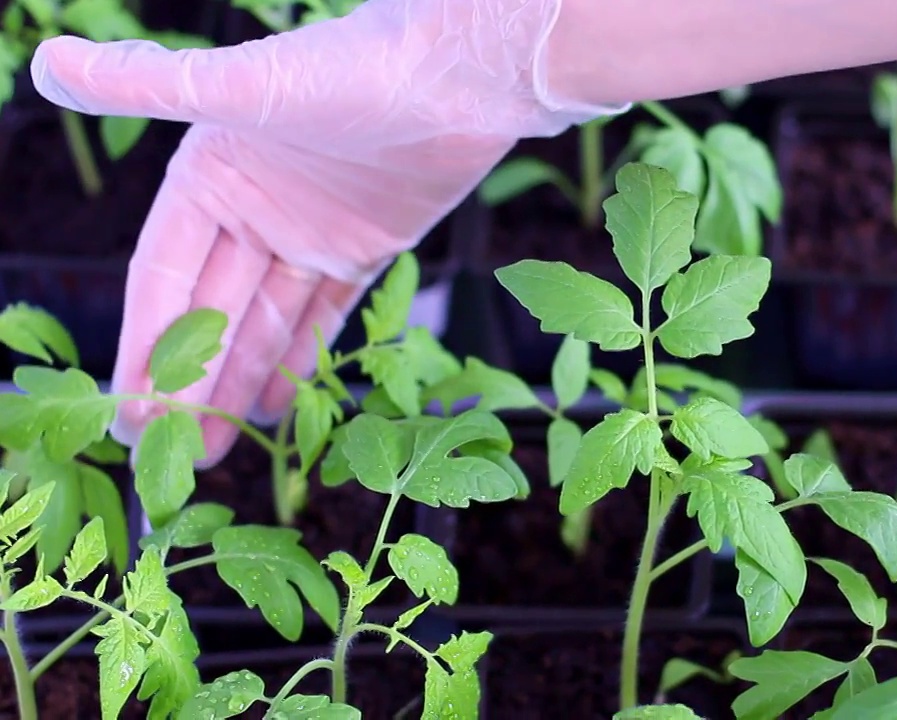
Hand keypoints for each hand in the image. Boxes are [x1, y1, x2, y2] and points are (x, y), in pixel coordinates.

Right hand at [29, 0, 621, 466]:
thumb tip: (45, 62)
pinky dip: (301, 362)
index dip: (145, 345)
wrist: (463, 73)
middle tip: (166, 459)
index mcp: (209, 175)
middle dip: (188, 384)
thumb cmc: (353, 69)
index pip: (164, 277)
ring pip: (263, 323)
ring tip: (210, 453)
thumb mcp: (244, 87)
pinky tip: (276, 412)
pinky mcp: (366, 249)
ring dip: (237, 384)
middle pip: (211, 312)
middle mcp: (253, 208)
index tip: (131, 413)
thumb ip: (149, 87)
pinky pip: (323, 318)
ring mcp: (310, 232)